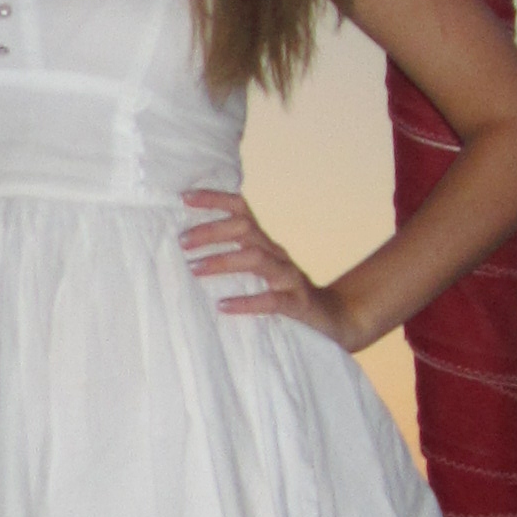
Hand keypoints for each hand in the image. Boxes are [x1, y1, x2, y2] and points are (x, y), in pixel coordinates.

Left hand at [178, 188, 354, 344]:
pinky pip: (272, 300)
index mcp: (265, 243)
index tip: (185, 198)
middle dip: (212, 231)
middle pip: (245, 229)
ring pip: (256, 259)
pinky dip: (246, 302)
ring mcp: (289, 277)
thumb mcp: (260, 271)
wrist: (334, 318)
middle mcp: (277, 253)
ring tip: (194, 269)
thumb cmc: (284, 293)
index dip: (215, 199)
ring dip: (223, 261)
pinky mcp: (297, 304)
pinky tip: (222, 305)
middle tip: (182, 241)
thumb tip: (187, 255)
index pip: (241, 209)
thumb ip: (233, 259)